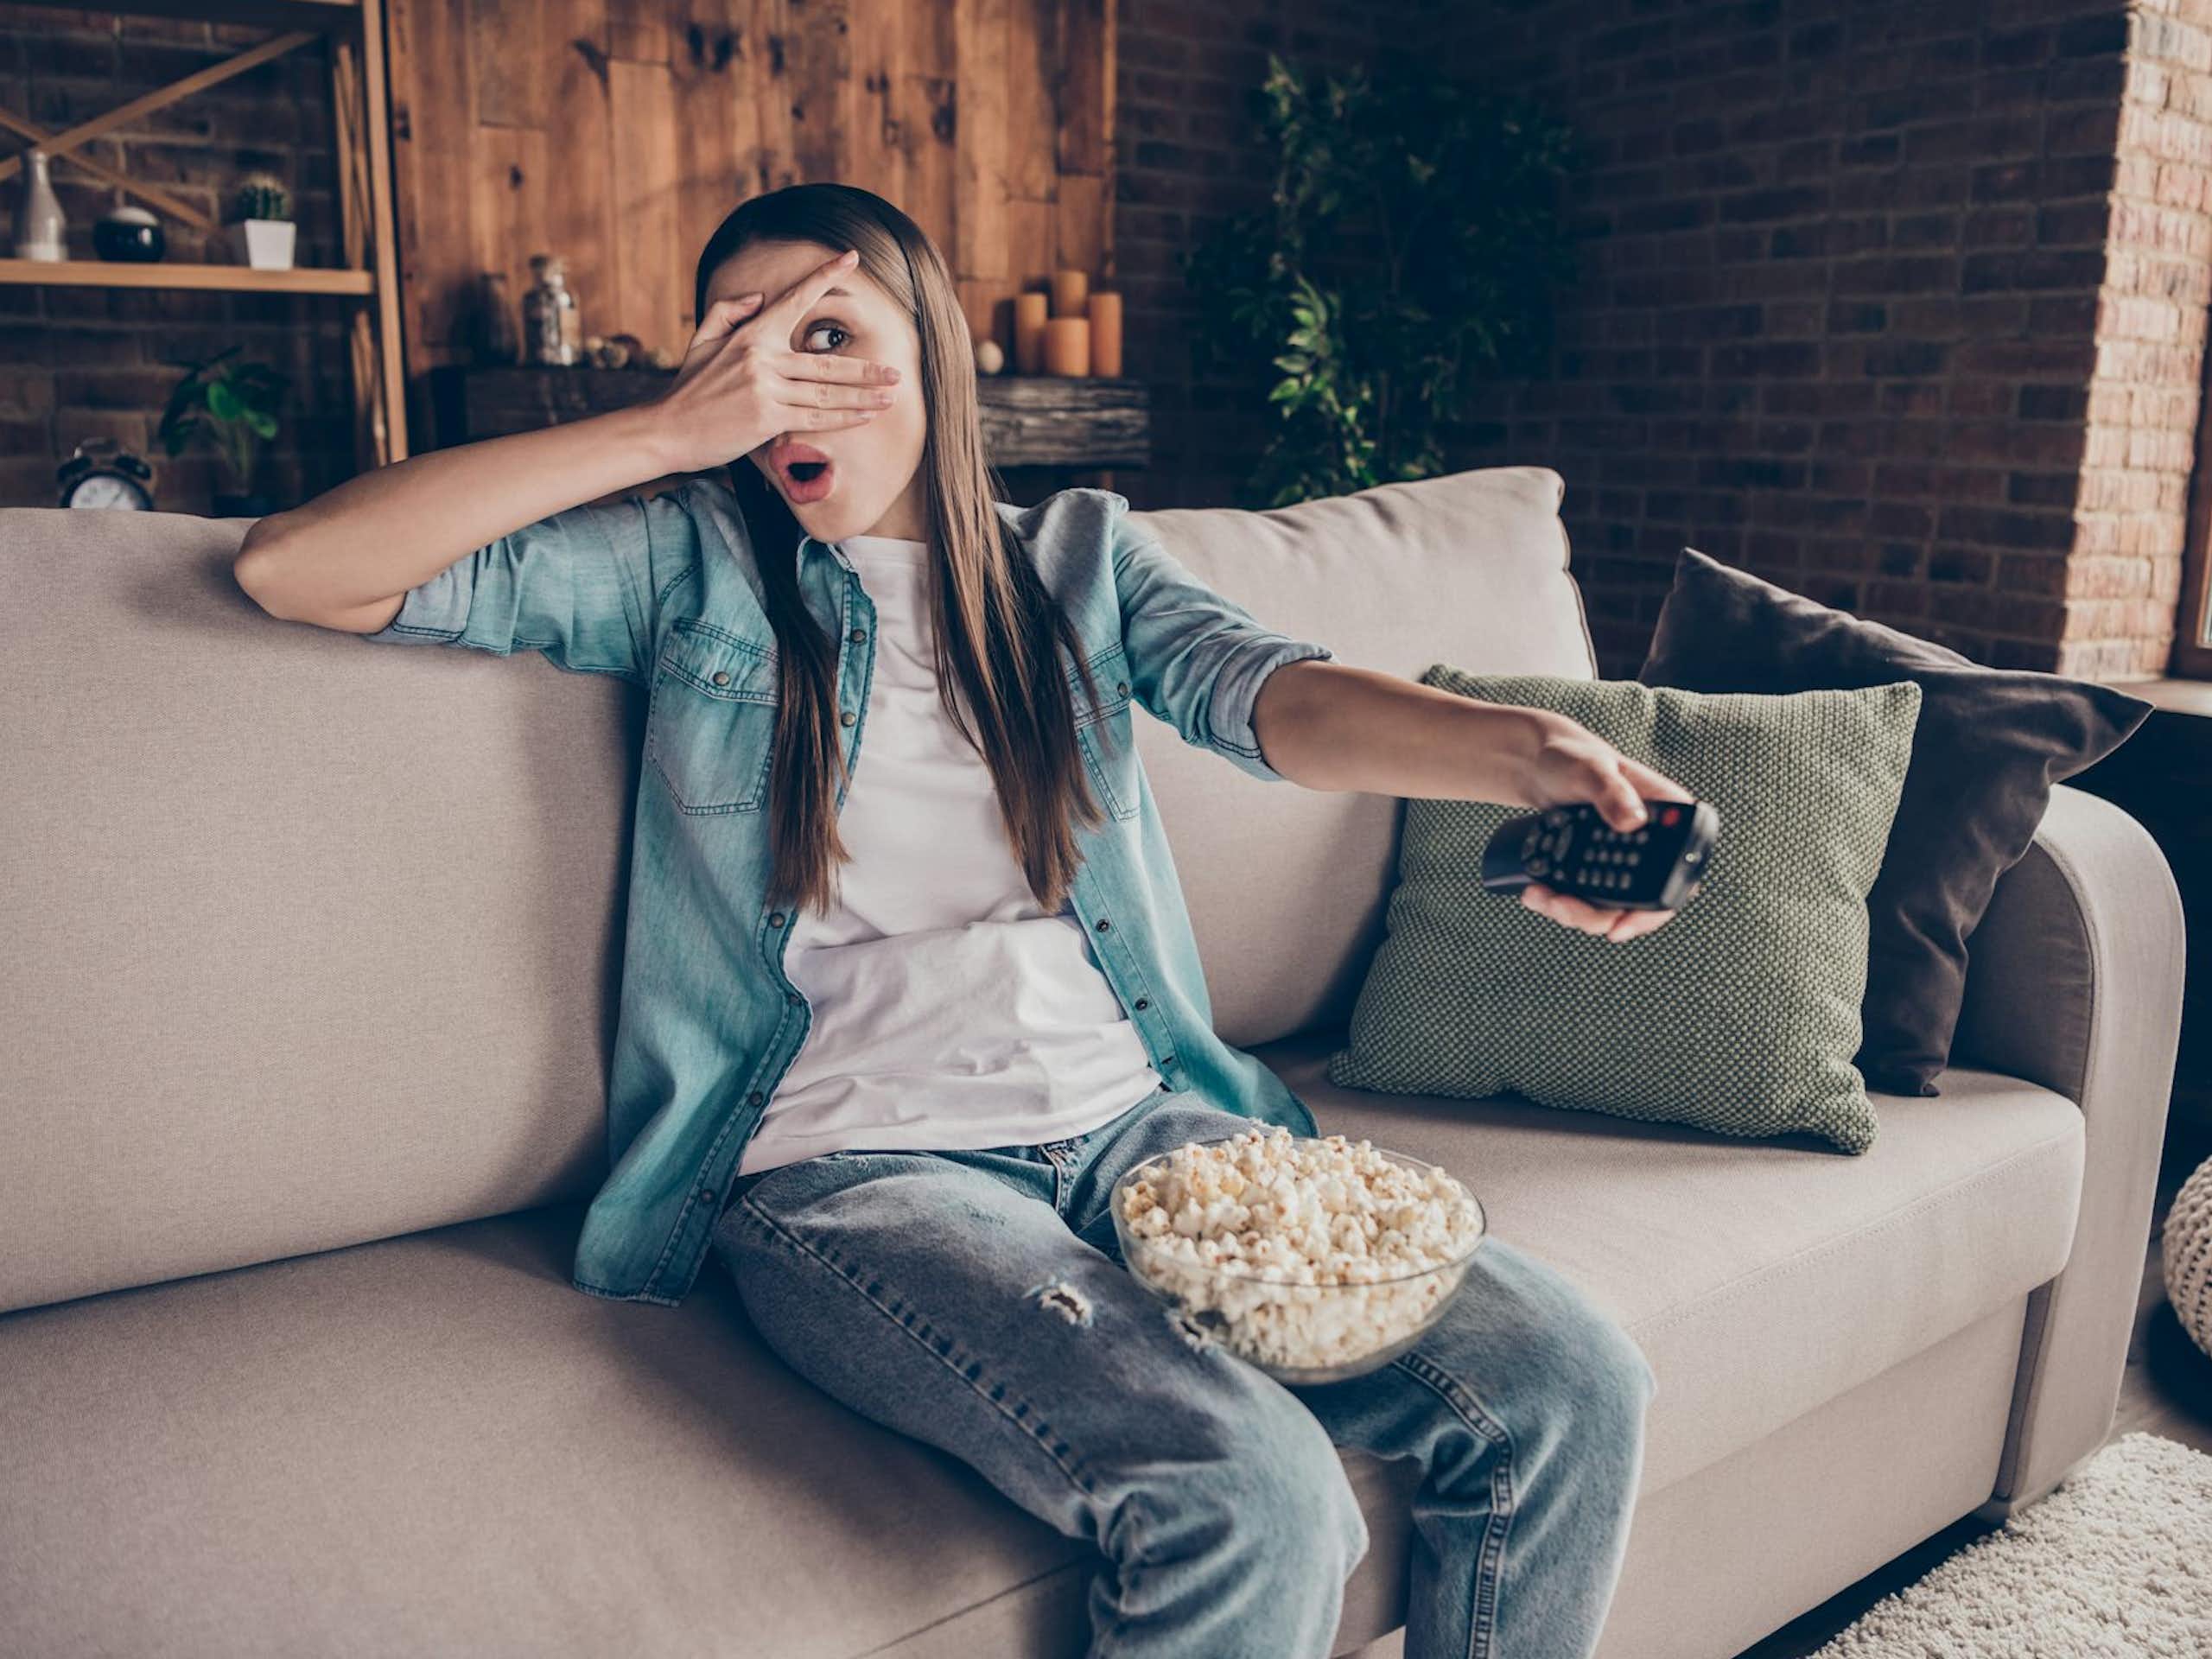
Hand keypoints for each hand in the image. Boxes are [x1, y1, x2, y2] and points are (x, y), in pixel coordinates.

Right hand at [644, 247, 902, 474]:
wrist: (667, 429)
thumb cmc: (688, 388)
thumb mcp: (702, 340)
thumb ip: (729, 311)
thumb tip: (759, 297)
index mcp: (751, 334)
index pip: (795, 298)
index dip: (825, 276)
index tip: (850, 258)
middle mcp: (762, 357)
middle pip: (826, 361)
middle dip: (865, 368)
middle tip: (896, 371)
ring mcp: (766, 388)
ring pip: (827, 392)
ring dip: (863, 395)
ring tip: (891, 395)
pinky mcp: (767, 417)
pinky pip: (815, 417)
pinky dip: (844, 417)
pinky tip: (865, 416)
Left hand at [1517, 713, 1699, 944]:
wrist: (1539, 766)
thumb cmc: (1571, 757)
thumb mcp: (1591, 769)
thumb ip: (1612, 792)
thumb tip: (1632, 821)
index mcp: (1665, 816)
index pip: (1679, 874)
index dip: (1656, 908)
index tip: (1621, 925)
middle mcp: (1649, 844)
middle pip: (1639, 902)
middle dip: (1597, 915)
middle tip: (1561, 906)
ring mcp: (1622, 860)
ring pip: (1608, 908)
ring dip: (1572, 912)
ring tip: (1540, 895)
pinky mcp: (1596, 869)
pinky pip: (1585, 899)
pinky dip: (1559, 904)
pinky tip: (1537, 892)